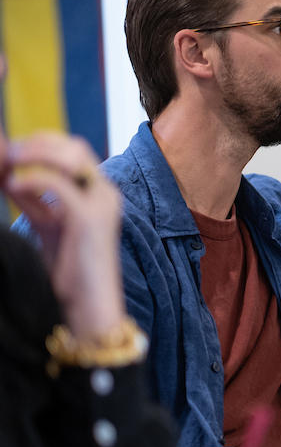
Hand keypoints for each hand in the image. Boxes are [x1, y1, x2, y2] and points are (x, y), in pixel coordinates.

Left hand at [0, 132, 125, 341]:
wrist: (90, 303)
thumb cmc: (72, 270)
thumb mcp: (48, 226)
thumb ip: (34, 201)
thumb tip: (9, 176)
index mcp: (99, 194)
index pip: (74, 150)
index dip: (43, 143)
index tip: (14, 153)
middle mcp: (105, 193)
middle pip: (74, 146)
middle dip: (38, 143)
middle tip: (9, 153)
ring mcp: (101, 203)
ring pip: (69, 157)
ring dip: (34, 154)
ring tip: (9, 162)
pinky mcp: (89, 217)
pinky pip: (57, 183)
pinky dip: (31, 180)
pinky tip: (13, 186)